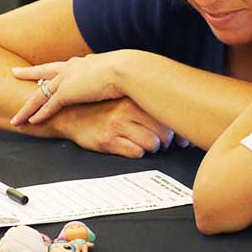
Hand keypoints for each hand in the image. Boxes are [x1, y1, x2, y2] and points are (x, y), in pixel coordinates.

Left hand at [10, 53, 181, 155]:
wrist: (127, 71)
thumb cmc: (132, 72)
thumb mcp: (123, 73)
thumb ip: (119, 79)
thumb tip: (128, 85)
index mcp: (87, 62)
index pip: (66, 65)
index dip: (56, 69)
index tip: (48, 69)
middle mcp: (74, 67)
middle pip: (46, 72)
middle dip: (30, 73)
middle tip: (16, 72)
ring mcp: (68, 79)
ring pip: (41, 93)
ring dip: (28, 106)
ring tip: (17, 116)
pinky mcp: (67, 93)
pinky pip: (48, 106)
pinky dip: (39, 114)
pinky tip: (31, 121)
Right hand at [57, 97, 179, 157]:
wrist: (70, 114)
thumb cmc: (102, 108)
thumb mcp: (125, 100)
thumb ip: (146, 106)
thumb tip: (175, 121)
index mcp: (134, 98)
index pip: (166, 115)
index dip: (178, 130)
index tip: (182, 138)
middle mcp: (127, 110)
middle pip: (164, 132)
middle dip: (167, 142)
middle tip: (163, 143)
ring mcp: (117, 125)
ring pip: (152, 143)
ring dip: (153, 148)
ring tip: (147, 145)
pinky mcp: (107, 141)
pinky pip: (135, 153)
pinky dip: (138, 152)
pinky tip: (133, 148)